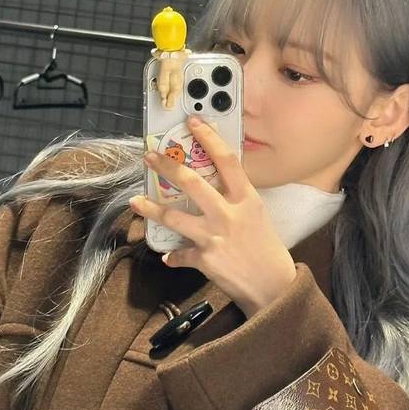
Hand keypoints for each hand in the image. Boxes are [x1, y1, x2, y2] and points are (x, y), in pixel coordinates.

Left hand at [129, 116, 297, 317]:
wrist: (273, 287)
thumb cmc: (266, 248)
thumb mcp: (256, 215)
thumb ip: (235, 199)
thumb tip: (211, 185)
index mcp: (246, 198)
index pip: (227, 160)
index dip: (208, 138)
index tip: (192, 123)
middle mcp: (229, 213)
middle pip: (192, 182)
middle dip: (167, 166)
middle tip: (150, 156)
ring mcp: (214, 236)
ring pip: (174, 217)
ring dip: (151, 209)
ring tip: (135, 201)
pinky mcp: (204, 259)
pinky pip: (179, 254)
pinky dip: (173, 256)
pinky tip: (168, 256)